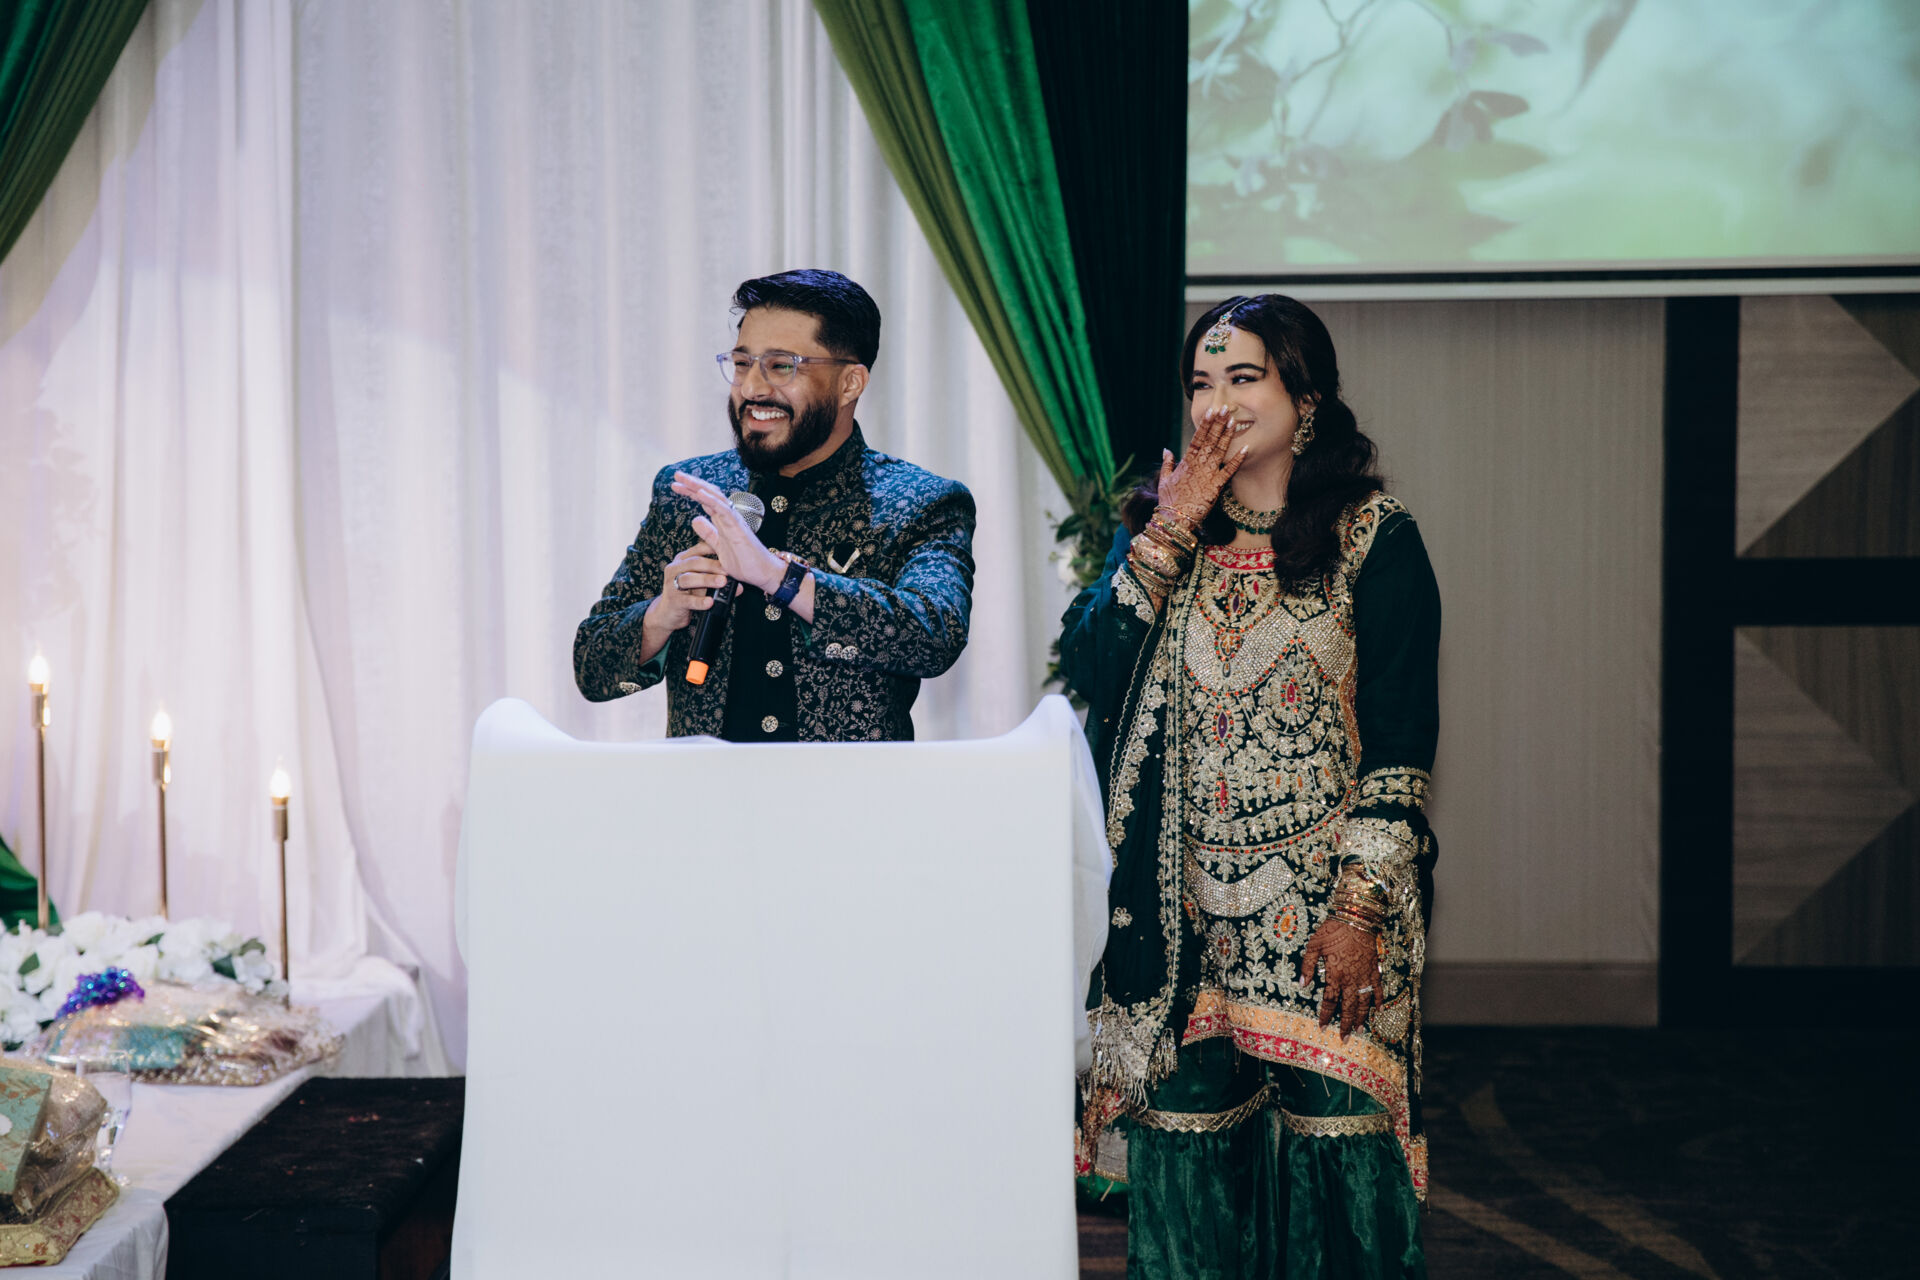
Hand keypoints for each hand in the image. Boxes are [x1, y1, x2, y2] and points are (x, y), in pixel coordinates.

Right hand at [647, 541, 724, 631]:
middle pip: (694, 563)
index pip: (698, 549)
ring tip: (722, 582)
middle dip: (713, 565)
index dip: (713, 548)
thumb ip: (717, 581)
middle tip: (728, 570)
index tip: (729, 550)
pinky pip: (688, 601)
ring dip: (707, 580)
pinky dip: (700, 602)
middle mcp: (675, 569)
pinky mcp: (674, 601)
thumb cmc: (686, 594)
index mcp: (682, 560)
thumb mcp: (701, 585)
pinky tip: (710, 602)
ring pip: (689, 579)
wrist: (667, 614)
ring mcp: (672, 584)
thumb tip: (739, 586)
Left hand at [670, 472, 783, 593]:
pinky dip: (712, 500)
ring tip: (684, 479)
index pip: (705, 501)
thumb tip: (695, 520)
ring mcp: (734, 520)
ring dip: (699, 487)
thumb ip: (708, 534)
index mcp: (723, 521)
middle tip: (676, 475)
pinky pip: (724, 510)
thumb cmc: (745, 562)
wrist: (762, 573)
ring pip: (715, 497)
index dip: (691, 491)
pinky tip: (700, 493)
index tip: (675, 485)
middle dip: (692, 483)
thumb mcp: (719, 547)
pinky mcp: (738, 527)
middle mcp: (728, 517)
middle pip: (709, 494)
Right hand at [1157, 407, 1247, 530]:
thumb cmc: (1168, 501)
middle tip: (1225, 408)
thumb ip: (1167, 463)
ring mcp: (1207, 475)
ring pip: (1219, 451)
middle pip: (1210, 441)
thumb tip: (1166, 449)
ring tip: (1233, 421)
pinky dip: (1237, 460)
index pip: (1197, 438)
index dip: (1204, 424)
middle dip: (1217, 424)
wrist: (1174, 519)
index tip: (1210, 411)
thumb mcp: (1164, 480)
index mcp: (1186, 462)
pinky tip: (1246, 448)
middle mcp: (1198, 465)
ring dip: (1226, 436)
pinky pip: (1229, 471)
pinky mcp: (1216, 487)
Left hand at [1299, 918, 1381, 1039]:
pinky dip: (1379, 1000)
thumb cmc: (1333, 930)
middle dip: (1345, 1024)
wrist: (1357, 918)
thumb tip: (1302, 985)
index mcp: (1335, 975)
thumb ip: (1307, 967)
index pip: (1329, 1001)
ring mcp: (1365, 976)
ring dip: (1361, 1017)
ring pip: (1364, 1002)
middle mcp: (1351, 979)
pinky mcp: (1375, 969)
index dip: (1325, 1015)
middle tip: (1344, 1039)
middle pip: (1348, 1007)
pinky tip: (1378, 1010)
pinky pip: (1378, 988)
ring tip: (1359, 1030)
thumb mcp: (1313, 946)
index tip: (1322, 1027)